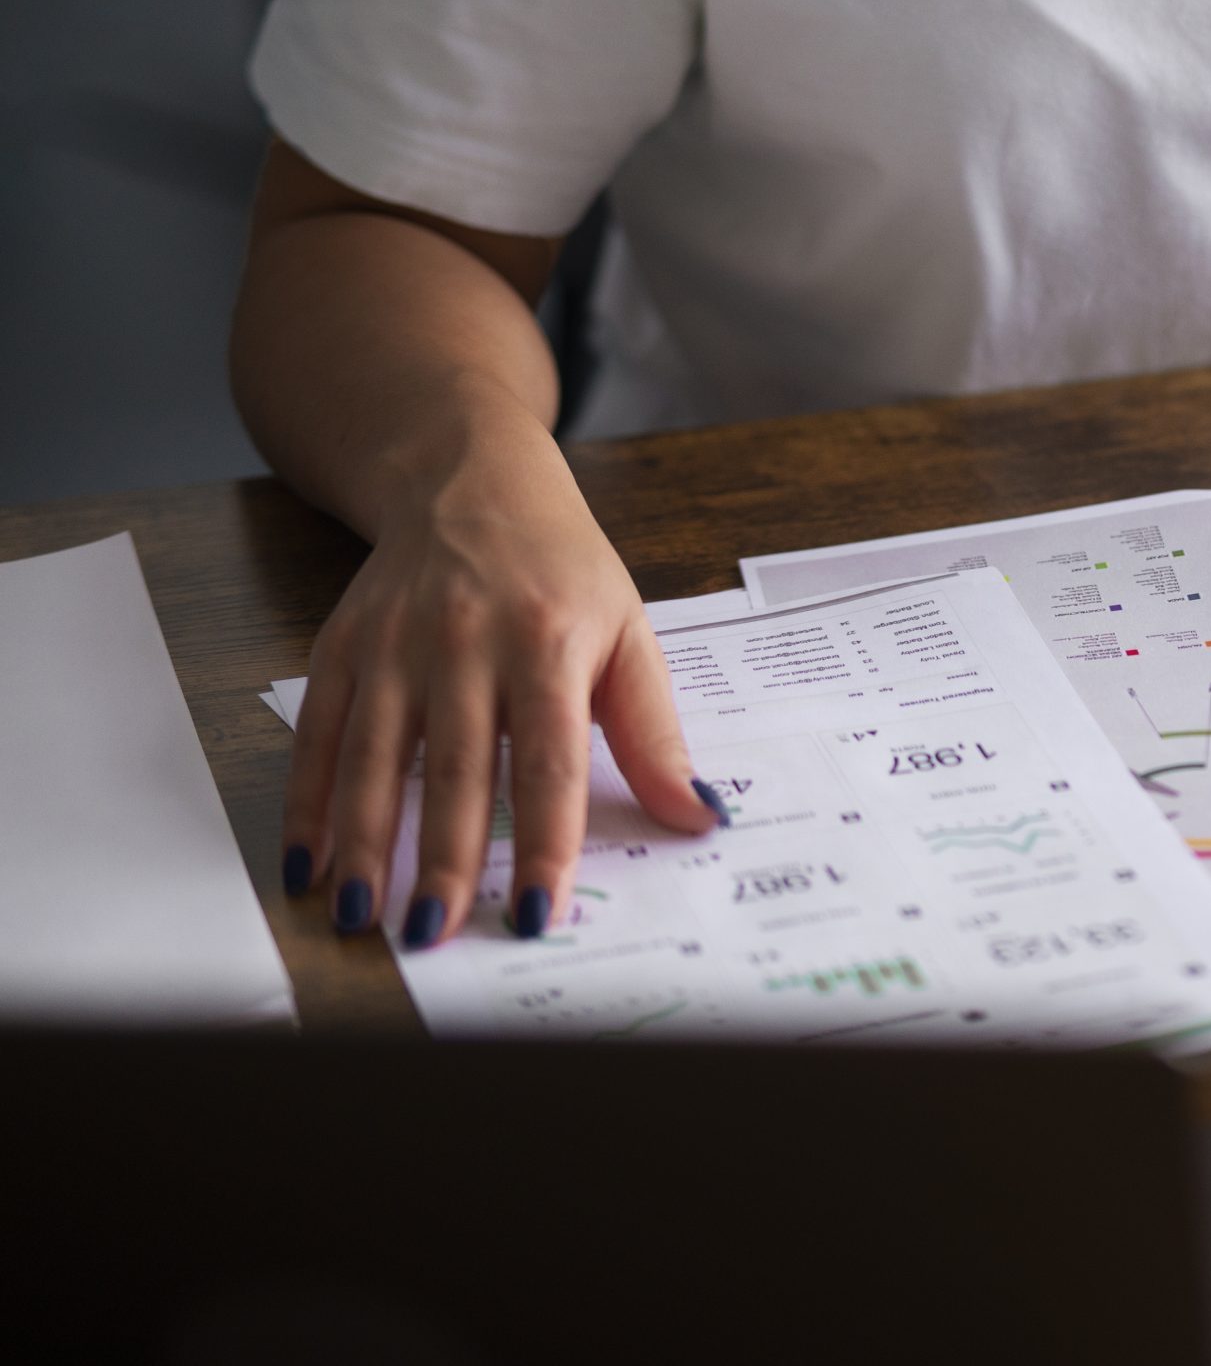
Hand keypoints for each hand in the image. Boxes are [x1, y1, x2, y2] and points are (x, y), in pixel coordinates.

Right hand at [280, 440, 716, 947]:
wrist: (471, 482)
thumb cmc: (563, 569)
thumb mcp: (629, 634)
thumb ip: (657, 734)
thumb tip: (699, 815)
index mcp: (549, 642)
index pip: (549, 762)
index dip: (542, 841)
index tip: (535, 912)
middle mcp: (465, 642)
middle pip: (455, 768)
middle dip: (442, 858)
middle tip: (436, 934)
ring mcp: (394, 645)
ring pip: (373, 759)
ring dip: (364, 844)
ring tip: (363, 917)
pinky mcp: (340, 648)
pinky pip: (318, 736)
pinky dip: (305, 804)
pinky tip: (308, 864)